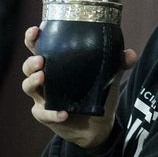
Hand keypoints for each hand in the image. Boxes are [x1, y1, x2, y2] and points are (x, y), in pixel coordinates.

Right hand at [20, 26, 137, 150]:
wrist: (98, 125)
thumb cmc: (96, 94)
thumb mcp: (107, 77)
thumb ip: (118, 64)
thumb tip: (130, 54)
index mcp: (55, 64)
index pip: (38, 47)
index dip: (32, 39)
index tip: (35, 31)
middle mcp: (44, 79)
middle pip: (28, 67)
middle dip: (31, 61)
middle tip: (41, 60)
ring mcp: (42, 98)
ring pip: (28, 87)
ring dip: (33, 81)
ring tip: (42, 78)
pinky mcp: (46, 115)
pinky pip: (44, 114)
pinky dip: (53, 113)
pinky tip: (63, 113)